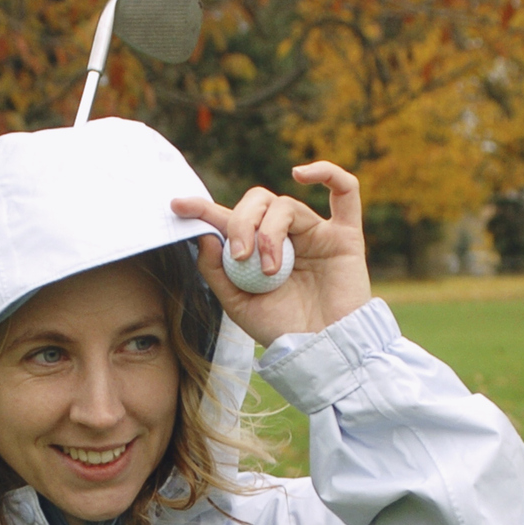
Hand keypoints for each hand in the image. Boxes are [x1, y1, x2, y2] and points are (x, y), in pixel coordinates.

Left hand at [171, 161, 371, 346]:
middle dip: (241, 222)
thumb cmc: (283, 331)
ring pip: (285, 206)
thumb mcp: (239, 305)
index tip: (179, 206)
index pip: (230, 219)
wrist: (322, 352)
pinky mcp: (345, 236)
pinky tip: (302, 174)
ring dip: (270, 233)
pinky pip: (345, 191)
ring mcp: (316, 233)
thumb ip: (217, 272)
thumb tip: (204, 237)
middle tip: (239, 255)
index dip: (205, 209)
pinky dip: (327, 172)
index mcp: (258, 251)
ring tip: (269, 270)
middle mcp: (286, 237)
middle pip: (258, 202)